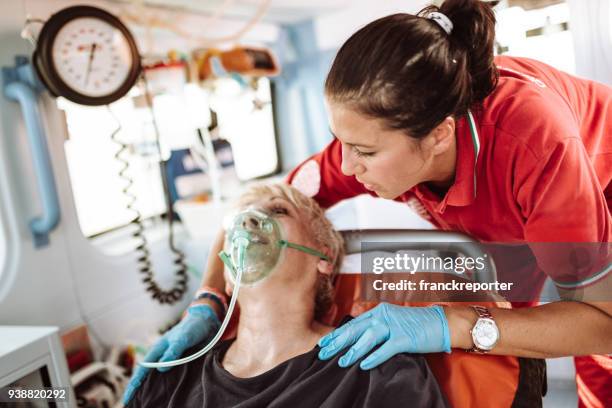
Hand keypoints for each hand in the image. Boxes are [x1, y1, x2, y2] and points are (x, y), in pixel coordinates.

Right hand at [122, 304, 219, 404]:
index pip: (143, 369)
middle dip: (139, 390)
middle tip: (132, 405)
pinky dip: (167, 387)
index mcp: (158, 350)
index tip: (128, 397)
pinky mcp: (181, 364)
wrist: (206, 324)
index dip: (135, 383)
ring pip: (158, 378)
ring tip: (146, 404)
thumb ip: (173, 352)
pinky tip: (168, 396)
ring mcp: (171, 361)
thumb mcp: (182, 339)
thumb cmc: (191, 328)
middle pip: (147, 376)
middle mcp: (162, 357)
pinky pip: (172, 378)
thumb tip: (161, 369)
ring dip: (154, 390)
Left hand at [317, 303, 449, 369]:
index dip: (337, 334)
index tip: (323, 343)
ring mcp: (395, 325)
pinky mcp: (405, 337)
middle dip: (337, 342)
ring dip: (353, 350)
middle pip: (356, 329)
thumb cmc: (418, 325)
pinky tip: (363, 365)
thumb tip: (359, 341)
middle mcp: (384, 315)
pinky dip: (374, 356)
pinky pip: (386, 348)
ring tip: (342, 361)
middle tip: (323, 352)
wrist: (442, 323)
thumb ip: (377, 328)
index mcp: (379, 312)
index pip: (353, 323)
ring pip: (368, 337)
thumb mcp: (393, 322)